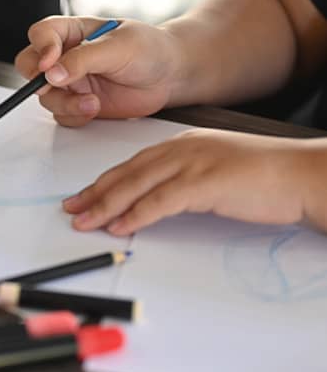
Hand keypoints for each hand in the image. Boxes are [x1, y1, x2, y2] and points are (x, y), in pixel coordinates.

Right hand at [15, 16, 183, 126]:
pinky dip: (74, 116)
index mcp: (73, 32)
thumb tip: (51, 73)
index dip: (40, 48)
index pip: (41, 34)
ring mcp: (70, 82)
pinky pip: (61, 114)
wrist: (170, 75)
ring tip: (92, 102)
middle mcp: (66, 56)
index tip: (49, 62)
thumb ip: (83, 59)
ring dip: (65, 103)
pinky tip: (95, 108)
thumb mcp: (119, 46)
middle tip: (54, 87)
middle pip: (30, 65)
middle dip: (38, 80)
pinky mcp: (78, 103)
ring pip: (45, 96)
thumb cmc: (150, 49)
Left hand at [63, 128, 321, 235]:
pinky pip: (161, 201)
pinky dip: (136, 215)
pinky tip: (119, 227)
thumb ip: (183, 180)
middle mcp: (181, 149)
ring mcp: (192, 163)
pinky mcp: (205, 183)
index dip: (103, 181)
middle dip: (94, 193)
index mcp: (181, 144)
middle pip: (126, 173)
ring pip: (136, 186)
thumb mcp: (213, 171)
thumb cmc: (263, 177)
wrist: (300, 174)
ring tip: (84, 221)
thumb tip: (154, 201)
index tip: (83, 195)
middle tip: (71, 209)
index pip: (132, 164)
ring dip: (106, 206)